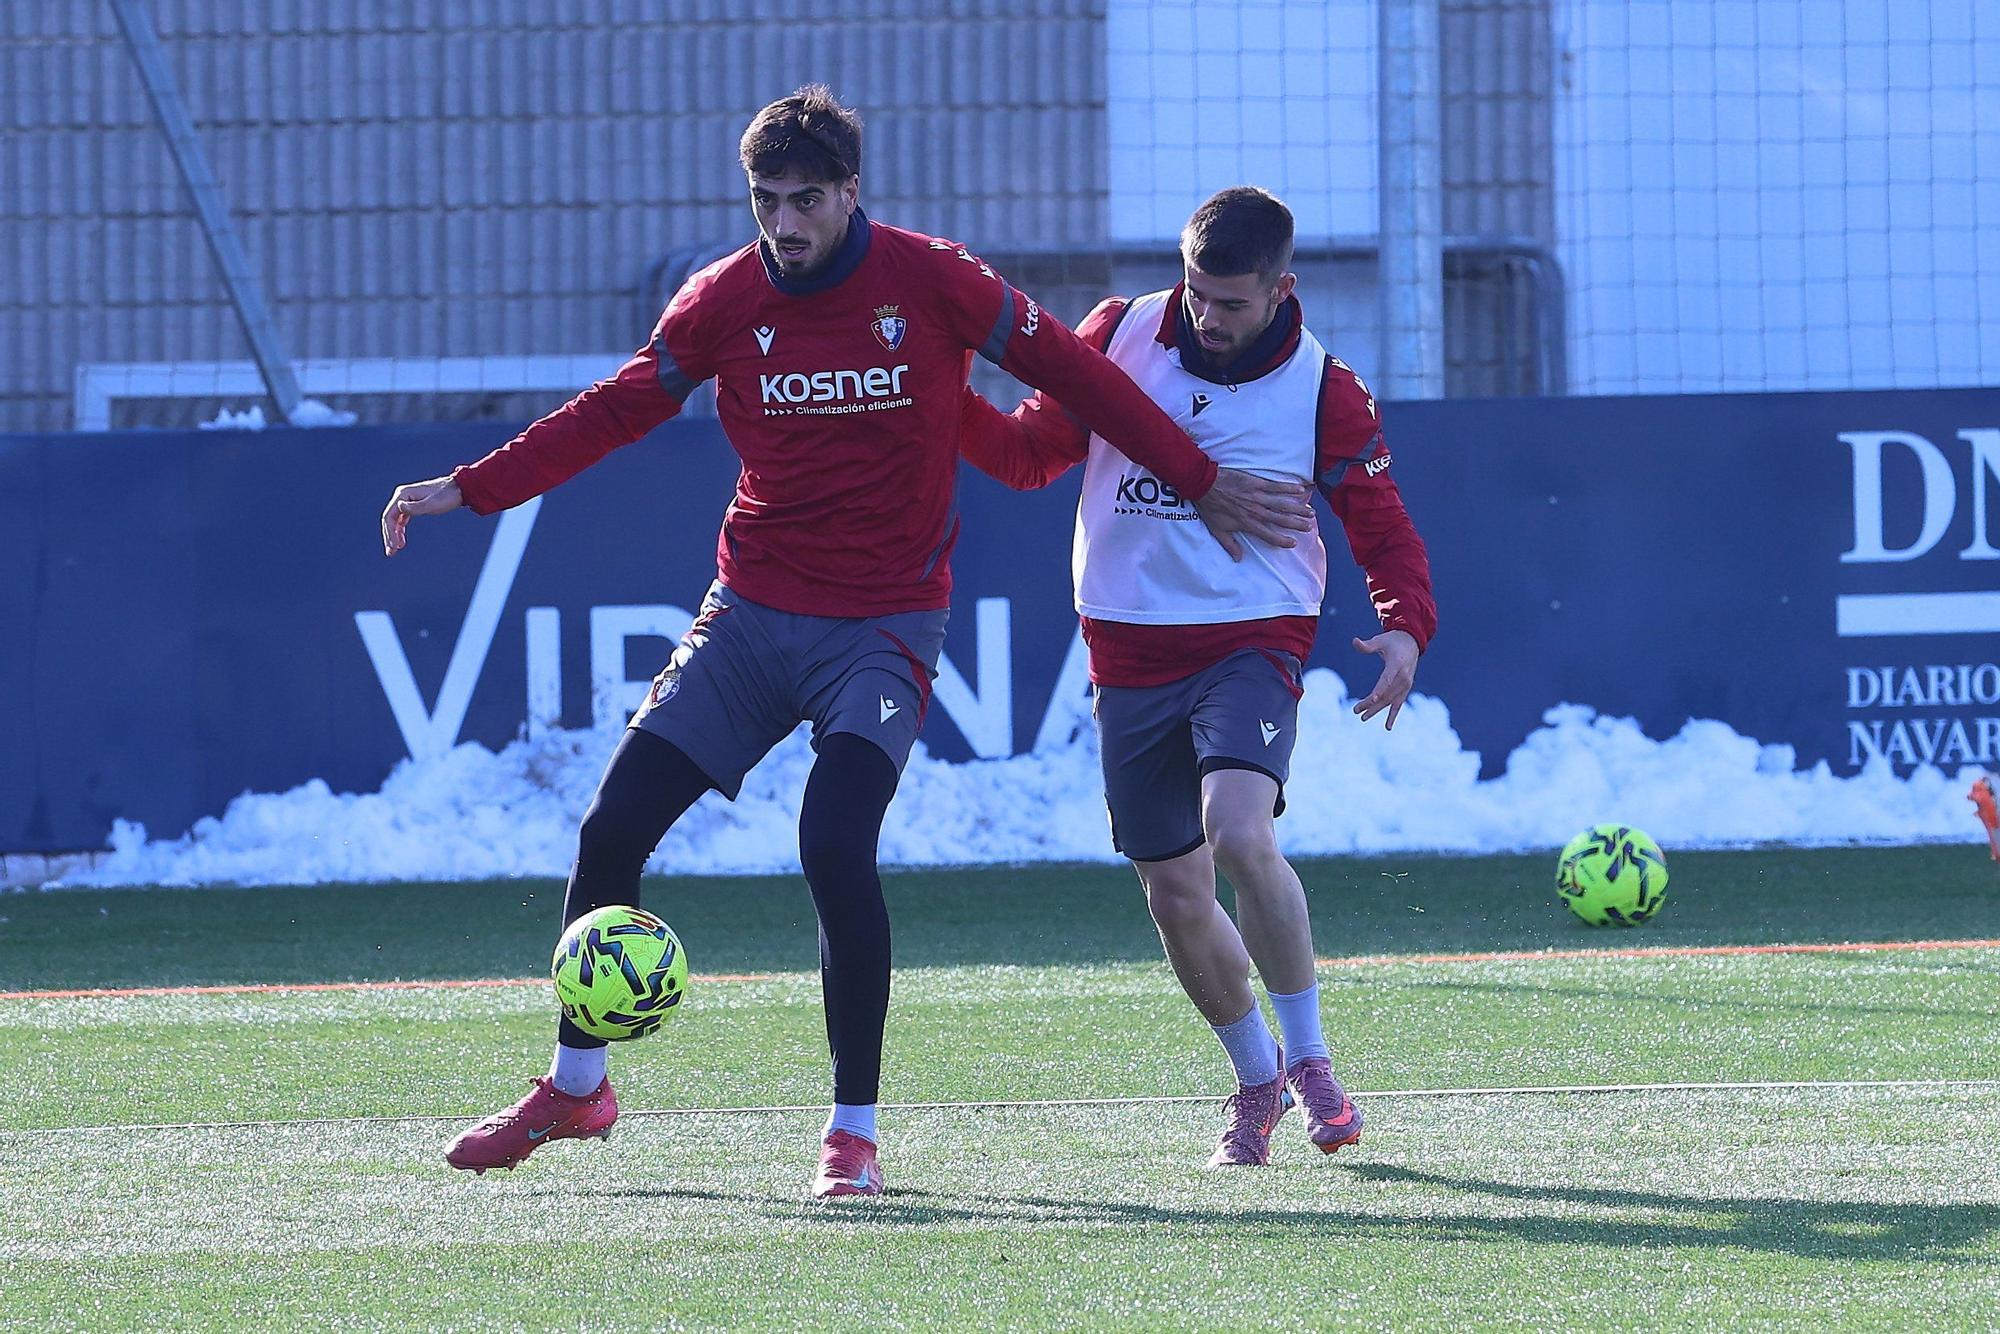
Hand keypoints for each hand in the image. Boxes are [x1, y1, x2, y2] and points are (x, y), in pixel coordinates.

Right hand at [381, 476, 462, 555]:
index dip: (390, 533)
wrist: (459, 488)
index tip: (394, 546)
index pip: (390, 516)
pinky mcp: (413, 504)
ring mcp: (407, 500)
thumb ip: (416, 507)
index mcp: (403, 494)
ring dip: (394, 534)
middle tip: (391, 552)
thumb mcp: (432, 504)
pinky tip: (401, 540)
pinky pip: (402, 518)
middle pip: (390, 519)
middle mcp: (402, 496)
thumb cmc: (447, 496)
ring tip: (396, 549)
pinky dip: (400, 530)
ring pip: (395, 520)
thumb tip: (399, 506)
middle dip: (389, 536)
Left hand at [1194, 468, 1315, 560]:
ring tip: (1311, 512)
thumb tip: (1238, 559)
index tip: (1293, 543)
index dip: (1282, 540)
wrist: (1204, 485)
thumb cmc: (1210, 507)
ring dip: (1298, 508)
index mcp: (1247, 524)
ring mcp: (1258, 497)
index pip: (1269, 535)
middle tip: (1309, 526)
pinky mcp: (1257, 483)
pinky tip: (1301, 490)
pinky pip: (1276, 486)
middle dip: (1296, 524)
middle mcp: (1256, 512)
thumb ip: (1230, 545)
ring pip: (1282, 504)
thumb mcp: (1217, 530)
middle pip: (1281, 520)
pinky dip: (1289, 488)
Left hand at [1352, 629, 1418, 728]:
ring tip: (1363, 717)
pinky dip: (1393, 715)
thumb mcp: (1380, 640)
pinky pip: (1399, 703)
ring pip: (1391, 700)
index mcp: (1397, 665)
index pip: (1387, 680)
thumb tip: (1354, 641)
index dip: (1379, 690)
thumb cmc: (1392, 641)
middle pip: (1386, 693)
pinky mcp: (1406, 688)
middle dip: (1371, 704)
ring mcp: (1406, 684)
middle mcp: (1403, 677)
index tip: (1371, 699)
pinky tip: (1388, 727)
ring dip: (1377, 709)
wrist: (1411, 642)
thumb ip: (1368, 645)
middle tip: (1356, 711)